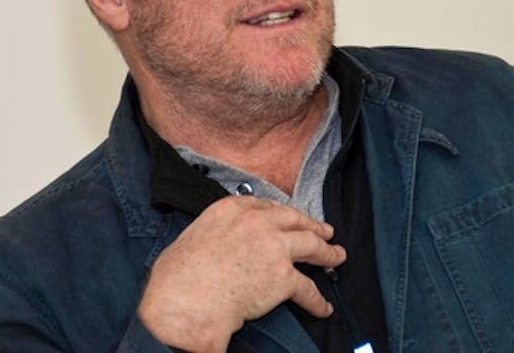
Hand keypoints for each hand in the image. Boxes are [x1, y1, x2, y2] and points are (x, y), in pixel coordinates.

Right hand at [136, 196, 346, 352]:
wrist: (183, 302)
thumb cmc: (177, 277)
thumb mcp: (194, 235)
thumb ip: (217, 232)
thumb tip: (221, 243)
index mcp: (232, 209)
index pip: (267, 206)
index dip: (284, 215)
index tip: (292, 220)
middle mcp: (257, 221)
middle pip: (294, 220)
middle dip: (313, 226)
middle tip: (325, 232)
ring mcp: (274, 246)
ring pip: (311, 246)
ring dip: (327, 253)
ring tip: (336, 257)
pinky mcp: (283, 276)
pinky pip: (307, 288)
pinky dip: (317, 299)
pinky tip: (323, 306)